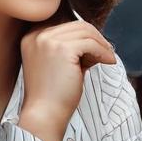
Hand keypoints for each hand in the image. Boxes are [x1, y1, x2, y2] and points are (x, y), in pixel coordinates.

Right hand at [18, 19, 115, 135]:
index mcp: (32, 38)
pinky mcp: (62, 49)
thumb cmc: (52, 95)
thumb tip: (96, 41)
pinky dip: (104, 52)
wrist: (43, 115)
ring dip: (102, 45)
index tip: (97, 49)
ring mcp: (48, 40)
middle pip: (77, 25)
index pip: (65, 25)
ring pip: (86, 32)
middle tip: (106, 53)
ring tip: (108, 59)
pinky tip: (109, 62)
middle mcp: (37, 35)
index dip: (85, 36)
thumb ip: (70, 49)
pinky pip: (91, 44)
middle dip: (96, 39)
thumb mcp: (56, 65)